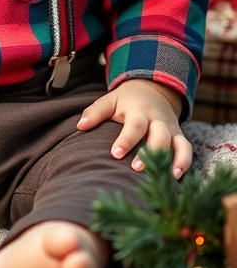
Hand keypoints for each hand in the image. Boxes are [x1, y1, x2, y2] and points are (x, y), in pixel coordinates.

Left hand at [76, 79, 191, 178]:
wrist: (153, 89)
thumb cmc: (127, 100)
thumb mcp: (110, 100)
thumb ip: (96, 112)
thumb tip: (80, 125)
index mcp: (139, 111)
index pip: (135, 125)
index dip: (127, 140)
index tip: (116, 154)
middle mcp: (158, 120)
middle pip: (160, 135)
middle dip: (151, 152)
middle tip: (138, 169)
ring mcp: (171, 129)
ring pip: (178, 143)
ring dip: (175, 159)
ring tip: (170, 176)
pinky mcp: (179, 136)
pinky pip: (186, 149)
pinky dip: (185, 162)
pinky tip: (178, 178)